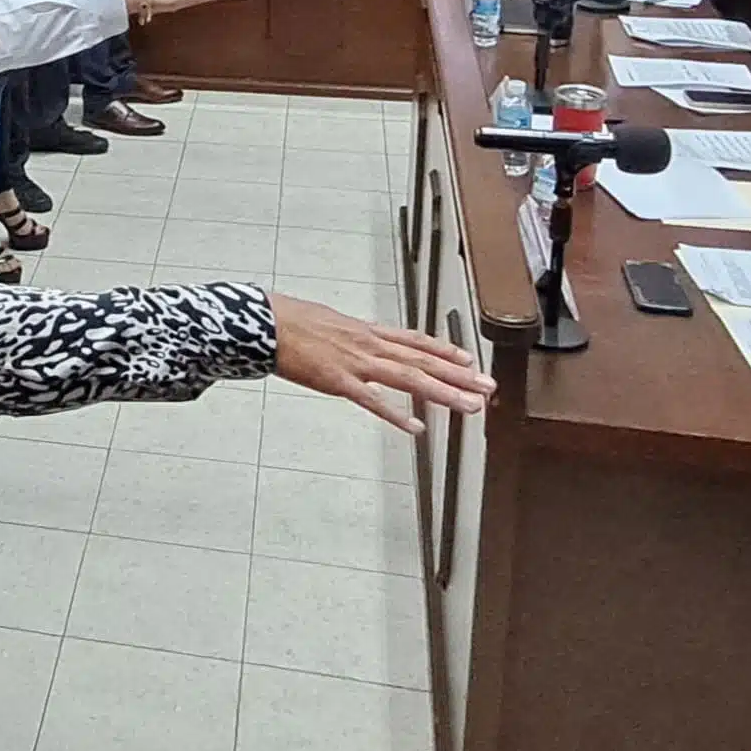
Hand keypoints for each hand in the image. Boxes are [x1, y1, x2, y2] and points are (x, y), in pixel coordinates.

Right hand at [271, 296, 495, 433]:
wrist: (262, 323)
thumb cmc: (286, 320)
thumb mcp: (325, 321)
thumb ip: (346, 335)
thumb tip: (354, 340)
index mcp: (365, 331)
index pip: (415, 341)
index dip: (445, 350)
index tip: (470, 360)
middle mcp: (368, 344)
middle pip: (423, 360)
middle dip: (459, 375)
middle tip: (489, 387)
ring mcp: (355, 363)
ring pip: (409, 379)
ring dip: (443, 393)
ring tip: (470, 406)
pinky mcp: (338, 381)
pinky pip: (373, 401)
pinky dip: (397, 416)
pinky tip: (417, 430)